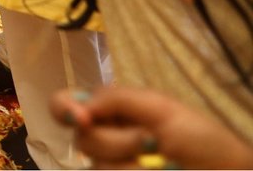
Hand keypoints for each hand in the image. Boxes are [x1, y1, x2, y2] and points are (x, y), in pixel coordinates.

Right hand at [51, 86, 252, 169]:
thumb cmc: (200, 138)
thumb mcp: (160, 107)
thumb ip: (115, 99)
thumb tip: (78, 111)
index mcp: (109, 112)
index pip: (63, 105)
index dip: (63, 109)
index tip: (82, 117)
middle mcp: (104, 140)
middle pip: (82, 140)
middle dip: (117, 142)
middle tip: (151, 142)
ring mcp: (113, 167)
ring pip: (98, 166)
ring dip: (132, 166)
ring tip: (162, 165)